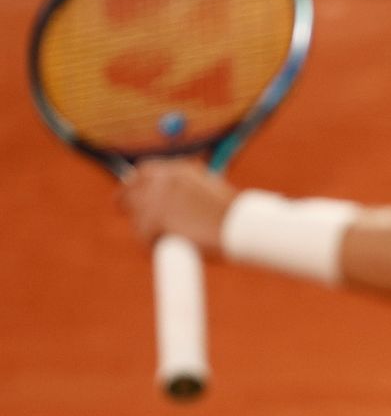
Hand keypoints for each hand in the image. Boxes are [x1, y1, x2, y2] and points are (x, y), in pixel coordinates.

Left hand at [120, 161, 238, 255]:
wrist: (242, 227)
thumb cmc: (234, 216)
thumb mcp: (210, 192)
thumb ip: (187, 191)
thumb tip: (172, 202)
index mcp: (181, 169)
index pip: (145, 171)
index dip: (135, 183)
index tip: (130, 192)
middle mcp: (165, 178)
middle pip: (130, 189)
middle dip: (126, 200)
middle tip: (123, 210)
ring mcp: (157, 198)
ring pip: (136, 217)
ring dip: (146, 229)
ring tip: (171, 239)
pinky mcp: (153, 218)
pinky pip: (143, 236)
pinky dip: (153, 245)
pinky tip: (171, 246)